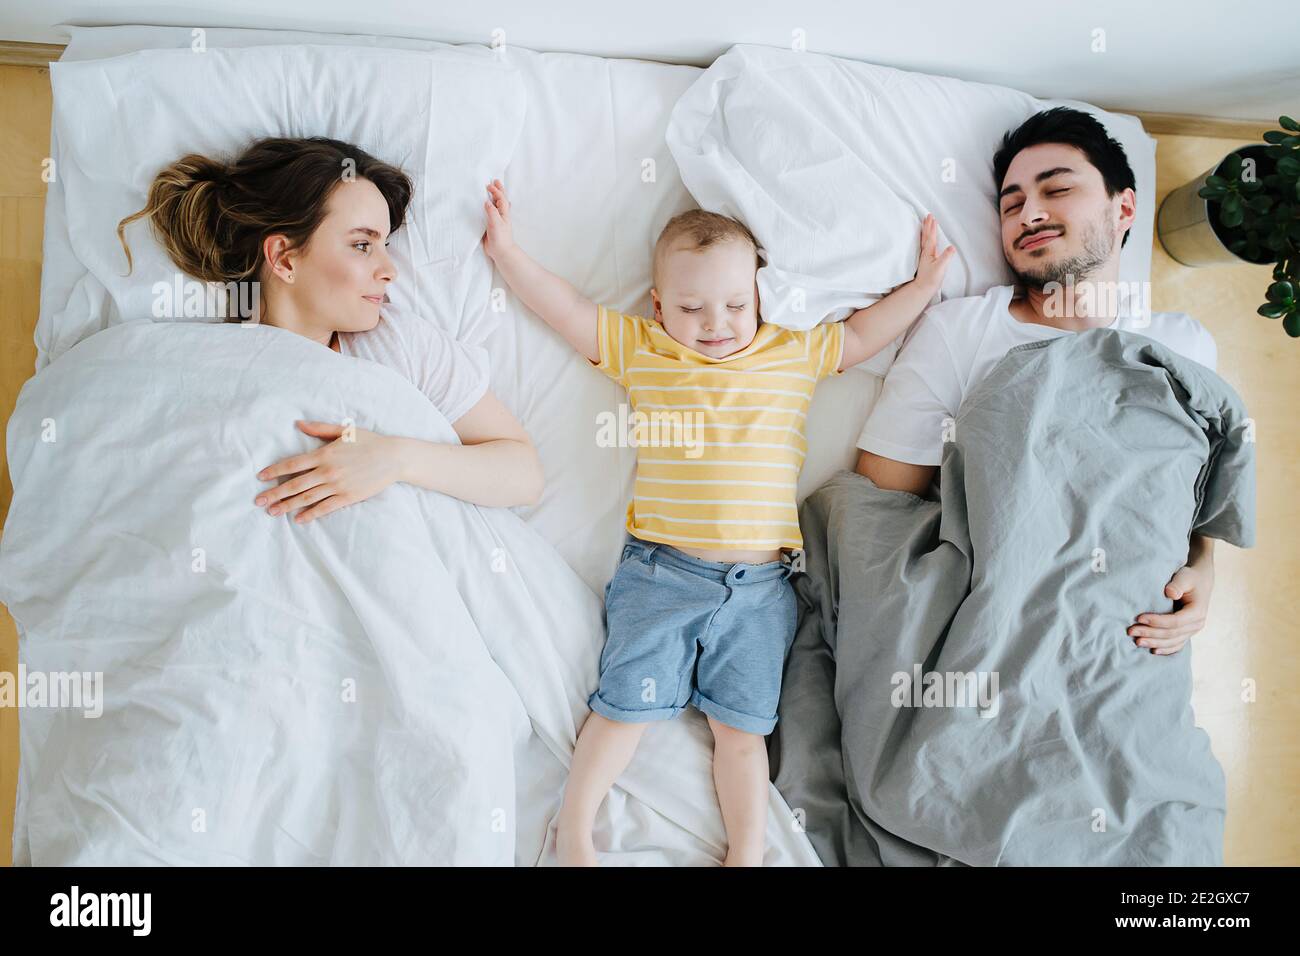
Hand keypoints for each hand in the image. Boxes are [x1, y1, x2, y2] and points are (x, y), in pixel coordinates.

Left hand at [254, 421, 403, 523]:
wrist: (394, 457)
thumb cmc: (369, 441)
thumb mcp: (344, 430)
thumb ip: (319, 428)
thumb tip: (298, 424)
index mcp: (324, 454)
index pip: (292, 464)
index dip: (274, 471)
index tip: (261, 478)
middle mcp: (327, 471)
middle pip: (295, 484)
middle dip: (274, 493)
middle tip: (258, 501)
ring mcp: (338, 485)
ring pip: (307, 498)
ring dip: (287, 506)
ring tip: (272, 512)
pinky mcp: (348, 496)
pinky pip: (325, 507)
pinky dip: (311, 514)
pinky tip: (299, 519)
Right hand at [482, 179, 514, 262]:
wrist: (501, 251)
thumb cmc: (500, 237)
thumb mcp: (496, 222)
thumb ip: (491, 211)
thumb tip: (487, 201)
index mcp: (504, 213)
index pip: (500, 198)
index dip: (495, 191)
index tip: (488, 185)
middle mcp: (501, 215)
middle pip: (501, 199)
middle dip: (498, 190)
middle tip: (495, 181)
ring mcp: (497, 220)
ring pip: (497, 205)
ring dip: (494, 197)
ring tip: (491, 190)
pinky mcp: (491, 225)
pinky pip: (491, 213)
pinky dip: (490, 207)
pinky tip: (488, 207)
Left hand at [913, 213, 955, 295]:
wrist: (923, 288)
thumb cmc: (931, 279)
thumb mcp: (941, 267)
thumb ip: (946, 257)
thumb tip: (952, 247)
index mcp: (929, 252)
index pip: (931, 237)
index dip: (932, 227)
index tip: (932, 217)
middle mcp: (925, 252)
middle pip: (926, 235)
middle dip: (927, 225)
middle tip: (928, 215)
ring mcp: (925, 256)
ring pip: (924, 239)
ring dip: (925, 230)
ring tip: (925, 222)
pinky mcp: (925, 260)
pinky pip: (925, 245)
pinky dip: (925, 238)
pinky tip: (926, 238)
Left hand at [1128, 559, 1214, 655]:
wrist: (1199, 582)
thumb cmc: (1189, 578)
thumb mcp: (1184, 577)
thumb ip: (1177, 584)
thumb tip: (1170, 593)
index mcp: (1197, 612)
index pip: (1175, 621)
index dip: (1157, 621)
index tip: (1139, 617)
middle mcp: (1197, 624)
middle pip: (1172, 634)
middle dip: (1150, 634)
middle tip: (1131, 631)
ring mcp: (1192, 630)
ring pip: (1173, 642)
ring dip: (1154, 643)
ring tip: (1137, 642)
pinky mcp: (1187, 633)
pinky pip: (1176, 645)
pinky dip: (1165, 649)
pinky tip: (1152, 651)